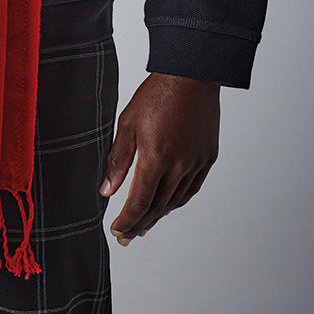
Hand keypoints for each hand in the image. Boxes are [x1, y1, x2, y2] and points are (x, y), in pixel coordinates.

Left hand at [100, 72, 219, 245]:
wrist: (191, 76)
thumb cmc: (156, 95)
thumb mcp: (127, 123)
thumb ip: (118, 159)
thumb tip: (106, 190)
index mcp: (155, 158)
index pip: (139, 202)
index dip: (126, 221)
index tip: (117, 231)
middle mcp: (178, 167)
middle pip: (157, 208)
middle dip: (139, 224)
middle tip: (126, 237)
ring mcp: (195, 164)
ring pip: (175, 202)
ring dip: (158, 217)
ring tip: (144, 225)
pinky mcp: (207, 158)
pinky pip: (191, 189)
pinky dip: (177, 202)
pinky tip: (167, 205)